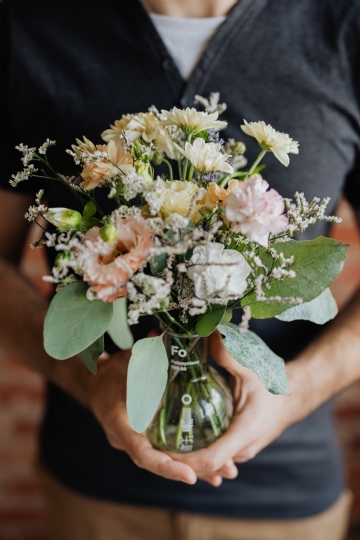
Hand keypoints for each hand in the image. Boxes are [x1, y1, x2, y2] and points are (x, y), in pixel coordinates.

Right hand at [87, 345, 236, 485]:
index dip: (165, 466)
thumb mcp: (127, 364)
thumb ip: (145, 358)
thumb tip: (165, 341)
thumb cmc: (111, 372)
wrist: (96, 383)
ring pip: (165, 461)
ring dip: (195, 468)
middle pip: (159, 463)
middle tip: (223, 473)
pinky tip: (213, 463)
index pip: (142, 453)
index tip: (189, 476)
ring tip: (225, 473)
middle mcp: (126, 440)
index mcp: (119, 425)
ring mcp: (135, 442)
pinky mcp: (145, 439)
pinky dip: (187, 458)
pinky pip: (166, 452)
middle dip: (191, 470)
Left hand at [166, 330, 299, 475]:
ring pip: (209, 465)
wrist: (292, 400)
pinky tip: (177, 439)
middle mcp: (244, 448)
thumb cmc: (272, 385)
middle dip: (179, 460)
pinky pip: (215, 458)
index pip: (212, 460)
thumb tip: (208, 334)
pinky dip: (196, 452)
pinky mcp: (238, 449)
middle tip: (150, 444)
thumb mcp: (252, 369)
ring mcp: (241, 452)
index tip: (162, 449)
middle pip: (206, 467)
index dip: (185, 460)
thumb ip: (229, 356)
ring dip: (186, 458)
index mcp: (246, 431)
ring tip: (158, 442)